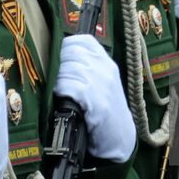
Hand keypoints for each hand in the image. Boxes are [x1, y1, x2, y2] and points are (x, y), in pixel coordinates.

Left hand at [53, 34, 134, 162]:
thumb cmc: (105, 110)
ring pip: (68, 68)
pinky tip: (64, 99)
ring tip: (62, 92)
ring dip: (59, 80)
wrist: (119, 138)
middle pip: (71, 53)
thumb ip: (87, 67)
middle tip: (60, 80)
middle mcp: (105, 69)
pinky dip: (62, 91)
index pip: (82, 40)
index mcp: (106, 62)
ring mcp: (102, 84)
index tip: (61, 61)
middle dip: (59, 66)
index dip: (66, 48)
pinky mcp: (96, 101)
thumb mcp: (102, 82)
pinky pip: (70, 86)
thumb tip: (60, 56)